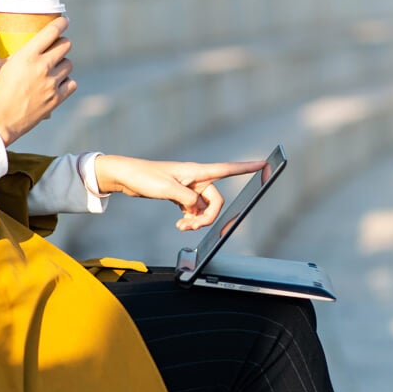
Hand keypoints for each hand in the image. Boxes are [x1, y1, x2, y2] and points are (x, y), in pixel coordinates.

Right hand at [0, 17, 77, 146]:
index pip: (51, 32)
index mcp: (27, 55)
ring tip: (55, 66)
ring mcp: (52, 83)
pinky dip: (67, 82)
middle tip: (57, 46)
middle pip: (65, 45)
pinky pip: (71, 83)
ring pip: (69, 64)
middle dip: (62, 43)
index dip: (61, 23)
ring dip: (64, 63)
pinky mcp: (57, 98)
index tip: (65, 20)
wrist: (1, 120)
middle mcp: (43, 67)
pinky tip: (59, 82)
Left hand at [93, 155, 266, 230]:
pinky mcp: (181, 195)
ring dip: (197, 220)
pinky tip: (180, 224)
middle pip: (216, 200)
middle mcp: (196, 179)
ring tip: (182, 227)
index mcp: (197, 172)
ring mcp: (189, 188)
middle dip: (207, 217)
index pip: (228, 169)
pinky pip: (195, 210)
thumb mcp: (166, 189)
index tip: (265, 163)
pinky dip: (190, 219)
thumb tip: (198, 207)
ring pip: (205, 208)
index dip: (248, 167)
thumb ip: (186, 198)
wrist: (127, 177)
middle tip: (190, 227)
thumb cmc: (144, 177)